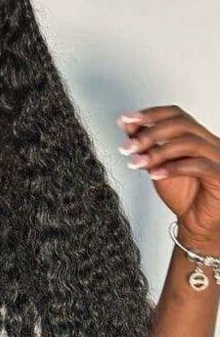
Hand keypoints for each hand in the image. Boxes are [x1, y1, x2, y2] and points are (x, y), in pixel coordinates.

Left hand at [117, 105, 219, 249]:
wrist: (195, 222)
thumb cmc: (182, 193)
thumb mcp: (156, 163)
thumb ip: (144, 143)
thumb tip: (126, 123)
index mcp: (195, 136)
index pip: (175, 113)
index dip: (150, 113)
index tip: (126, 119)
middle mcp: (209, 143)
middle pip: (181, 123)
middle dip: (149, 133)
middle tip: (128, 147)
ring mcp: (218, 158)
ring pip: (189, 142)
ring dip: (158, 151)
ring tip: (137, 162)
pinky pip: (199, 165)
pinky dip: (173, 168)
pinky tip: (154, 173)